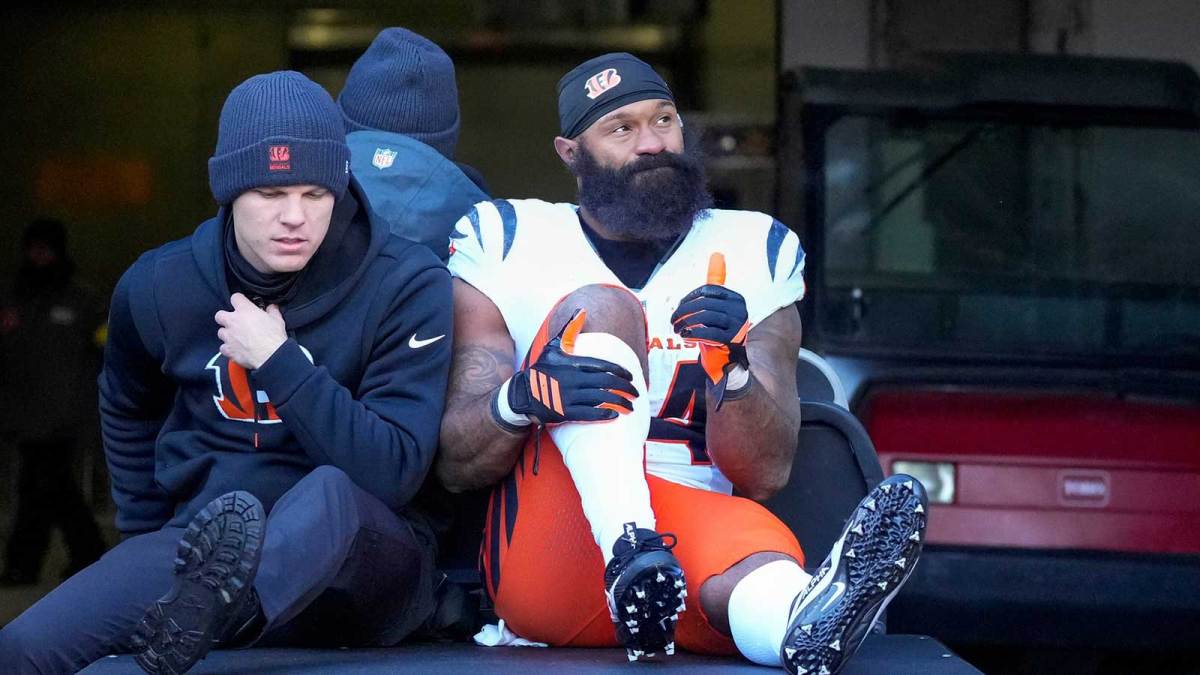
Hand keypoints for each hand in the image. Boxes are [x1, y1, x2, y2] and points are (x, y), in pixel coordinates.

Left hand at [215, 293, 287, 368]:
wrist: (271, 355)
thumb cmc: (274, 336)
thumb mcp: (278, 320)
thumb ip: (272, 311)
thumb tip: (271, 307)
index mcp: (245, 310)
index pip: (235, 298)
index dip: (239, 300)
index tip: (242, 304)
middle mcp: (233, 321)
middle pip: (219, 315)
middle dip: (225, 318)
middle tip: (234, 322)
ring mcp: (229, 336)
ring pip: (220, 332)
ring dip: (227, 334)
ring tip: (236, 338)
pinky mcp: (228, 349)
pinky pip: (223, 348)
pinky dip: (228, 348)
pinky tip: (235, 350)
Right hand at [508, 309, 637, 423]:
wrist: (522, 393)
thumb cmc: (541, 368)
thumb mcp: (553, 346)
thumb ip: (569, 329)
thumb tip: (581, 310)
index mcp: (572, 363)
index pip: (602, 365)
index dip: (620, 371)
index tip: (631, 377)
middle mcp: (572, 379)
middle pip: (606, 382)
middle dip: (625, 388)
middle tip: (635, 393)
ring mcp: (568, 396)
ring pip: (600, 398)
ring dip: (619, 402)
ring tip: (630, 406)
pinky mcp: (564, 412)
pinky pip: (588, 414)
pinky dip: (603, 414)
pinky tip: (614, 415)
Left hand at [670, 253, 750, 384]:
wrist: (727, 360)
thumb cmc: (718, 330)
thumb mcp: (716, 306)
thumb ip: (714, 284)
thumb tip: (717, 255)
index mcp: (735, 297)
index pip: (707, 290)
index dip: (689, 298)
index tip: (679, 308)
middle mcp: (740, 308)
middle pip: (704, 303)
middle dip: (684, 311)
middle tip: (673, 321)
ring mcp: (738, 324)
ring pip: (705, 316)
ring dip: (686, 323)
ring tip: (678, 330)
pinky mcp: (732, 339)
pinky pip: (709, 332)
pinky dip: (694, 333)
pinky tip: (686, 336)